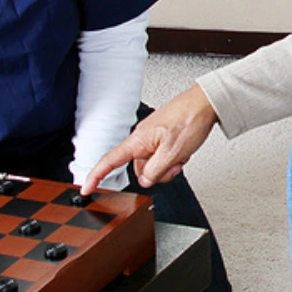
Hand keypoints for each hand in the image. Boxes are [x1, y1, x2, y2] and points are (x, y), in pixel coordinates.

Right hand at [80, 84, 217, 194]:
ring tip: (182, 155)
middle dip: (157, 174)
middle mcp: (142, 138)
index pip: (110, 161)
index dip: (95, 176)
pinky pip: (163, 156)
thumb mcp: (172, 153)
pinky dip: (173, 158)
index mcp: (138, 140)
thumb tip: (145, 182)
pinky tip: (184, 151)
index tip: (85, 188)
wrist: (206, 103)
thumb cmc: (190, 120)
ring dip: (168, 166)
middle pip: (139, 169)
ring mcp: (153, 137)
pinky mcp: (163, 136)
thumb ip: (155, 171)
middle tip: (174, 165)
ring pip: (153, 164)